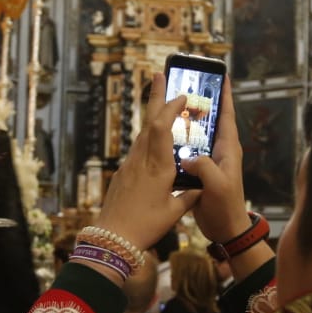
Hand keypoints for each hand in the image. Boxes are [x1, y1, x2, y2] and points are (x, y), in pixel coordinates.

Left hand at [93, 91, 200, 252]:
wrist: (111, 239)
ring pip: (141, 134)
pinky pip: (137, 149)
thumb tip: (199, 187)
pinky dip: (148, 138)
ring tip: (161, 104)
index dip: (171, 108)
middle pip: (148, 122)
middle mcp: (141, 161)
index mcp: (157, 168)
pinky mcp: (122, 174)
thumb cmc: (145, 227)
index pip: (162, 128)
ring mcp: (129, 166)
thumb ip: (188, 196)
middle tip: (158, 74)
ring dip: (152, 116)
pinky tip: (154, 141)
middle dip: (155, 97)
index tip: (182, 95)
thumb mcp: (173, 213)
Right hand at [180, 77, 252, 243]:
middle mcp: (220, 150)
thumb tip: (187, 156)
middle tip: (187, 84)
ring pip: (197, 134)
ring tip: (172, 104)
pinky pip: (188, 149)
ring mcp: (210, 160)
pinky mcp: (200, 170)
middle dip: (201, 102)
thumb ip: (205, 166)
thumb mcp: (217, 185)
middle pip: (210, 119)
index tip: (220, 74)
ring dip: (187, 121)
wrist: (226, 229)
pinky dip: (179, 140)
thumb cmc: (226, 206)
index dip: (224, 94)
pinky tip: (166, 135)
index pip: (227, 114)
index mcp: (228, 148)